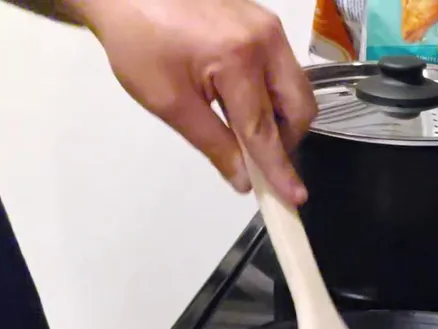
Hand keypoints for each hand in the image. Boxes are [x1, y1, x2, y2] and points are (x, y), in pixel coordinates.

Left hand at [72, 0, 317, 203]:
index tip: (293, 198)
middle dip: (285, 140)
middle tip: (257, 158)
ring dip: (280, 117)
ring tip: (244, 128)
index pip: (263, 127)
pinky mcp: (265, 22)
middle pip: (299, 107)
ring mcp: (269, 26)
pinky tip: (242, 100)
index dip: (277, 168)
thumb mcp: (169, 102)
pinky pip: (284, 69)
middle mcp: (266, 38)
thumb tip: (244, 178)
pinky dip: (272, 94)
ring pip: (297, 88)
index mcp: (238, 57)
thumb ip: (213, 144)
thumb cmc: (139, 42)